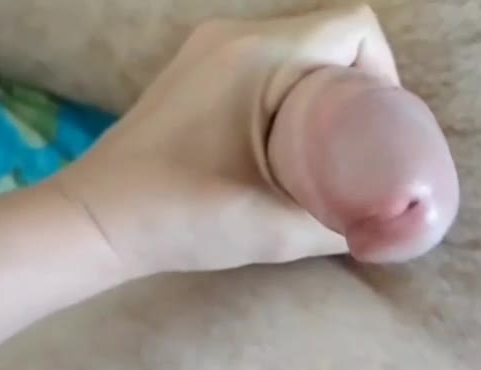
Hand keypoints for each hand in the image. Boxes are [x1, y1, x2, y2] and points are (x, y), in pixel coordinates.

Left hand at [53, 4, 401, 273]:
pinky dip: (289, 87)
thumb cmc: (178, 218)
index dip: (385, 71)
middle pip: (329, 33)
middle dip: (357, 83)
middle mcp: (232, 35)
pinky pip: (264, 58)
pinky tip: (283, 138)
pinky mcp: (194, 67)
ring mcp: (207, 46)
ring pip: (297, 43)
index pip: (355, 27)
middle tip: (358, 144)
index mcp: (259, 57)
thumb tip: (385, 222)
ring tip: (324, 144)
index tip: (380, 128)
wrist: (94, 218)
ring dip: (322, 85)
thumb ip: (341, 225)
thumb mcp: (275, 231)